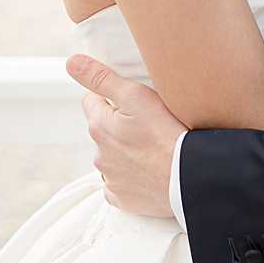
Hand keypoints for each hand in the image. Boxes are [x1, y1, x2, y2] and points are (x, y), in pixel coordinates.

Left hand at [68, 53, 188, 219]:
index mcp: (98, 127)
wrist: (191, 178)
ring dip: (125, 152)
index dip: (110, 97)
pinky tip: (149, 171)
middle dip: (119, 126)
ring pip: (112, 158)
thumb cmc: (168, 134)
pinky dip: (131, 178)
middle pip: (103, 131)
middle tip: (148, 126)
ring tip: (153, 149)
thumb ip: (101, 78)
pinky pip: (120, 185)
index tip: (131, 102)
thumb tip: (72, 63)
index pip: (91, 101)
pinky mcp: (124, 199)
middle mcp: (99, 155)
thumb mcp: (136, 95)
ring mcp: (111, 179)